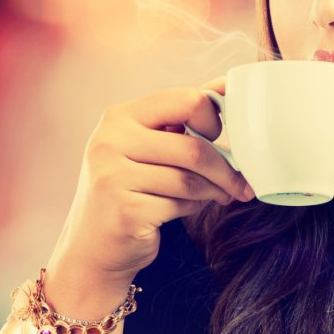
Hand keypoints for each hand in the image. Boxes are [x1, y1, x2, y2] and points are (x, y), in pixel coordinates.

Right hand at [46, 75, 254, 297]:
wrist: (92, 248)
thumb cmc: (128, 191)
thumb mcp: (144, 147)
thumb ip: (179, 119)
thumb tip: (226, 85)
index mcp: (119, 117)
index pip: (185, 99)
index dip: (213, 119)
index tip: (219, 137)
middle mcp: (109, 142)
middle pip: (193, 147)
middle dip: (225, 168)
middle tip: (240, 183)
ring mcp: (112, 177)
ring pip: (190, 179)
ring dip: (215, 191)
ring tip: (220, 196)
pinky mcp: (125, 211)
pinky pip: (181, 204)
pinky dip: (194, 208)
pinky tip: (187, 209)